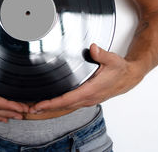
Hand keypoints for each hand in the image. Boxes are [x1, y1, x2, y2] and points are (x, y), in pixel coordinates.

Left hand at [28, 43, 145, 113]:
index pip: (67, 99)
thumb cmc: (120, 69)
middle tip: (28, 108)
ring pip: (66, 106)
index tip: (38, 105)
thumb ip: (102, 54)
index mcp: (91, 90)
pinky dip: (58, 105)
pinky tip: (50, 103)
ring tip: (34, 108)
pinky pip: (70, 104)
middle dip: (46, 108)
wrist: (129, 77)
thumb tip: (93, 48)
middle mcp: (87, 98)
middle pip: (63, 106)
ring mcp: (87, 100)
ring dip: (50, 108)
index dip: (52, 103)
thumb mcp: (113, 60)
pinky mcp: (87, 98)